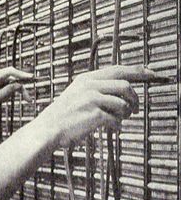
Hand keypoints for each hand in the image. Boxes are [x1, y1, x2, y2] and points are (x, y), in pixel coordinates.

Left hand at [0, 67, 33, 109]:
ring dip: (9, 92)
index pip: (10, 72)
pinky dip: (6, 90)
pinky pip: (6, 82)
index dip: (21, 74)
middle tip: (28, 100)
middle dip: (20, 89)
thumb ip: (7, 92)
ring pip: (10, 81)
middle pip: (13, 78)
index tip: (31, 77)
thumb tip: (19, 85)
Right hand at [40, 65, 157, 147]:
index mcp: (86, 79)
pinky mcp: (94, 114)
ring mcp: (92, 99)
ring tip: (120, 120)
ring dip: (126, 114)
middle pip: (125, 86)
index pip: (118, 70)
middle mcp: (90, 86)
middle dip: (135, 98)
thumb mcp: (77, 94)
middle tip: (136, 108)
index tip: (152, 73)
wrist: (48, 129)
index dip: (138, 71)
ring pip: (123, 104)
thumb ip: (97, 89)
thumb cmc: (63, 116)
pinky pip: (116, 120)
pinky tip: (112, 129)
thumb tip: (124, 90)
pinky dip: (117, 126)